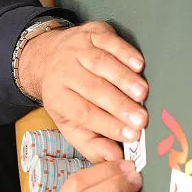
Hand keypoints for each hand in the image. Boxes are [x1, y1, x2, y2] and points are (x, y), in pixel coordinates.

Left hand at [17, 21, 147, 162]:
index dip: (108, 125)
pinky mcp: (92, 32)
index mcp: (57, 97)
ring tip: (142, 94)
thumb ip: (90, 143)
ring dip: (123, 80)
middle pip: (93, 90)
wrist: (48, 56)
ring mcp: (77, 50)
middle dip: (119, 106)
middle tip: (142, 119)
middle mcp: (64, 72)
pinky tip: (139, 65)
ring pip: (101, 65)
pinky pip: (109, 42)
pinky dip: (124, 53)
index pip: (84, 113)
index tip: (132, 135)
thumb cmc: (66, 95)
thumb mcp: (69, 123)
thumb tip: (114, 158)